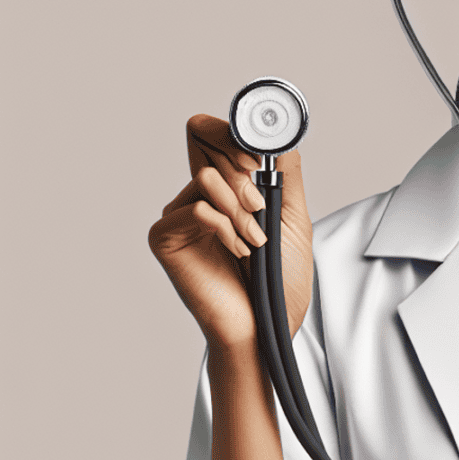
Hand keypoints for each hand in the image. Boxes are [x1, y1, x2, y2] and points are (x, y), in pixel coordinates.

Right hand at [148, 114, 312, 352]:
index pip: (213, 133)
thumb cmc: (278, 281)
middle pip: (203, 139)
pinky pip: (195, 208)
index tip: (261, 161)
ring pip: (206, 177)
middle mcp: (197, 196)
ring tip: (256, 241)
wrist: (268, 326)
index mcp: (225, 189)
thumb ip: (285, 176)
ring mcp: (179, 216)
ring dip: (241, 208)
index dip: (234, 134)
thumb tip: (280, 137)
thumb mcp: (292, 219)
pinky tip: (238, 251)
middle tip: (262, 207)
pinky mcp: (166, 238)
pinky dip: (225, 227)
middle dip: (244, 172)